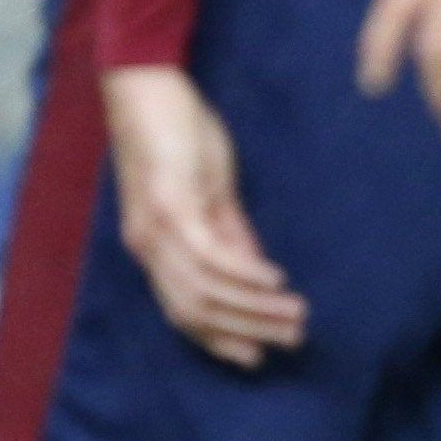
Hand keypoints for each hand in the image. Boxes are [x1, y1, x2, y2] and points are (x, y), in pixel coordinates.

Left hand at [101, 65, 308, 371]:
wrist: (145, 83)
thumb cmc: (174, 131)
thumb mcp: (208, 189)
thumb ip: (229, 231)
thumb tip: (255, 273)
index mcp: (151, 247)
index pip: (181, 313)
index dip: (218, 339)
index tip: (256, 357)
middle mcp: (147, 247)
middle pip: (195, 311)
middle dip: (246, 331)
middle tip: (292, 339)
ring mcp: (156, 228)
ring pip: (204, 291)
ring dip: (253, 308)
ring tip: (295, 314)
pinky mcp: (171, 204)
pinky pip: (209, 255)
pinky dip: (243, 273)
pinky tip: (274, 279)